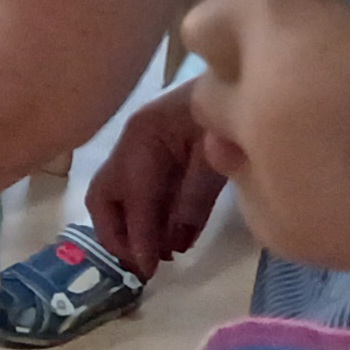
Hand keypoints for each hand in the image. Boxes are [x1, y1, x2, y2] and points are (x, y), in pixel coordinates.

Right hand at [88, 80, 224, 276]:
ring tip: (155, 259)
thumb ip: (194, 198)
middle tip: (140, 266)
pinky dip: (149, 222)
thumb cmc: (232, 114)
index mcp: (144, 136)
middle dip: (116, 235)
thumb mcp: (217, 158)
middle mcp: (132, 143)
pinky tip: (171, 242)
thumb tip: (174, 242)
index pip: (133, 195)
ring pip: (117, 199)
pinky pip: (140, 196)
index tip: (147, 269)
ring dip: (132, 232)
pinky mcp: (156, 158)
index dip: (137, 235)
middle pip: (105, 196)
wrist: (245, 79)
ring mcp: (140, 150)